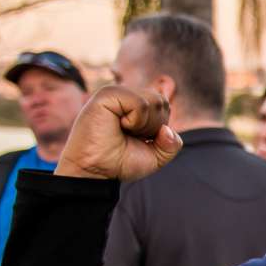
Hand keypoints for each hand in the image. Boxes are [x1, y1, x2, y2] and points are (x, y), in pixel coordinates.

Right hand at [55, 85, 181, 182]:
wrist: (94, 172)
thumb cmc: (119, 163)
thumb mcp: (156, 156)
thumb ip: (172, 144)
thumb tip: (168, 129)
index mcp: (134, 104)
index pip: (164, 104)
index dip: (159, 128)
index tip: (138, 139)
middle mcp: (125, 95)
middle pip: (162, 101)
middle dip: (154, 127)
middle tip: (130, 136)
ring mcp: (115, 93)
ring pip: (155, 100)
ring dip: (145, 125)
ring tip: (123, 131)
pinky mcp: (106, 95)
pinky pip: (141, 103)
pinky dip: (136, 121)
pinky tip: (118, 125)